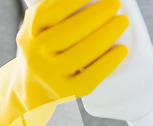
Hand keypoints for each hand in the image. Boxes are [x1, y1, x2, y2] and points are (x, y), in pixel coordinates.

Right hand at [0, 0, 128, 125]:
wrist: (33, 85)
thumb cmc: (44, 46)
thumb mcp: (38, 26)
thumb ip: (52, 8)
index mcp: (31, 32)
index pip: (50, 12)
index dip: (72, 0)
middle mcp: (38, 53)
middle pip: (72, 31)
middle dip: (98, 14)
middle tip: (115, 3)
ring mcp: (52, 74)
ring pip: (83, 52)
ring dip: (107, 34)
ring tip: (121, 22)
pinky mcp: (67, 91)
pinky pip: (91, 76)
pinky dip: (108, 62)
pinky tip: (121, 50)